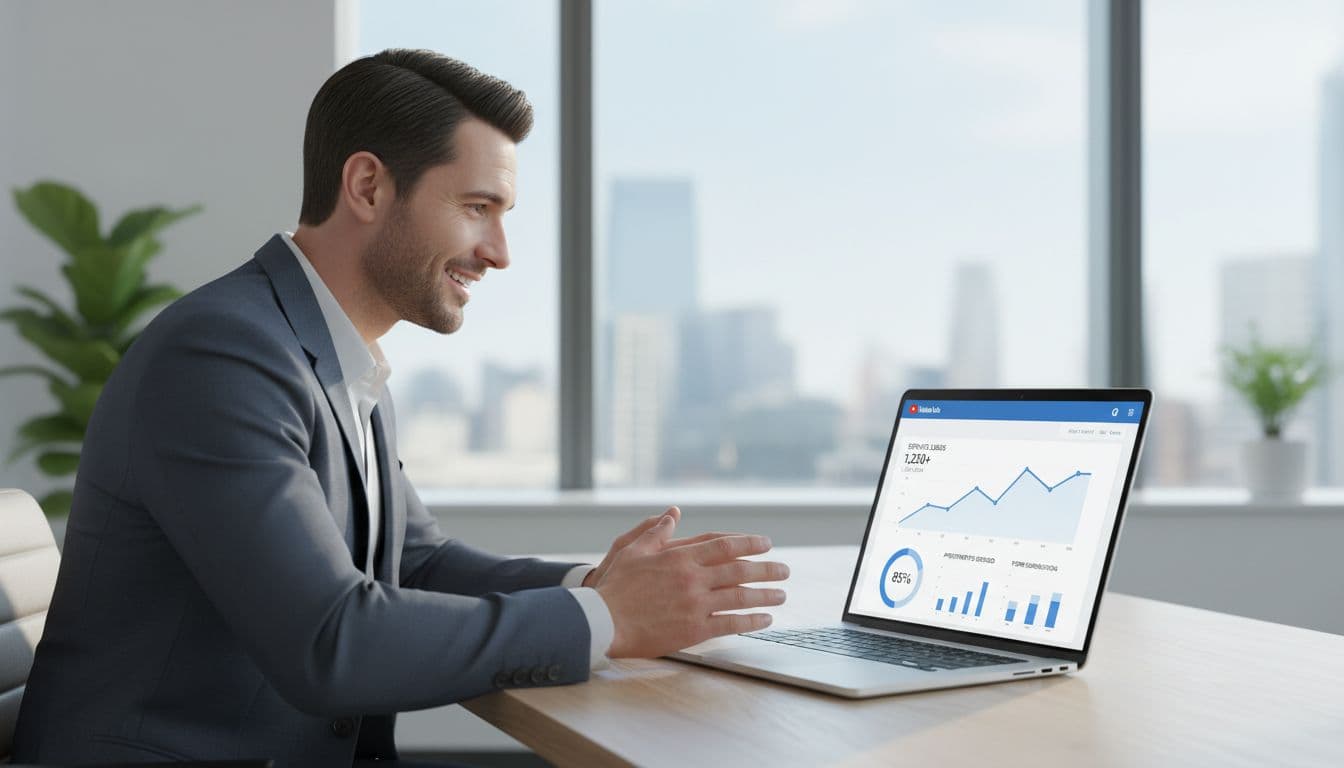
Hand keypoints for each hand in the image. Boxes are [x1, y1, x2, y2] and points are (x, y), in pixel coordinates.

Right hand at [592, 513, 788, 658]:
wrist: (603, 620)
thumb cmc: (616, 585)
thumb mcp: (633, 549)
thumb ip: (657, 531)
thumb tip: (673, 512)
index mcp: (680, 557)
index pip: (724, 546)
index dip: (749, 543)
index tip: (767, 544)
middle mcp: (692, 578)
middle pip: (740, 570)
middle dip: (767, 569)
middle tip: (785, 570)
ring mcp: (695, 605)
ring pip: (740, 597)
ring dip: (765, 595)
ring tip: (782, 594)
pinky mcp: (693, 629)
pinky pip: (730, 624)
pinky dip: (751, 621)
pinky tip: (765, 619)